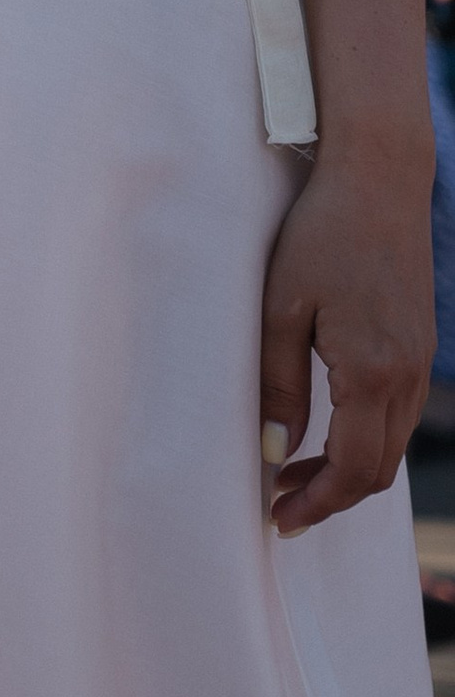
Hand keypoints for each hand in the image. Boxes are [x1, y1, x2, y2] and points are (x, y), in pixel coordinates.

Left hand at [261, 145, 434, 531]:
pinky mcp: (419, 344)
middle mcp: (409, 374)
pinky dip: (366, 436)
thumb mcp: (283, 306)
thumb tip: (275, 449)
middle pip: (379, 469)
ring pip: (393, 444)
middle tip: (281, 506)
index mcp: (375, 371)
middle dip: (331, 496)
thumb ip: (278, 382)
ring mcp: (421, 360)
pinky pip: (399, 413)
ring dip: (348, 469)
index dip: (318, 503)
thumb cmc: (321, 232)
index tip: (279, 519)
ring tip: (295, 472)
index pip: (355, 469)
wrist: (379, 177)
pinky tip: (328, 427)